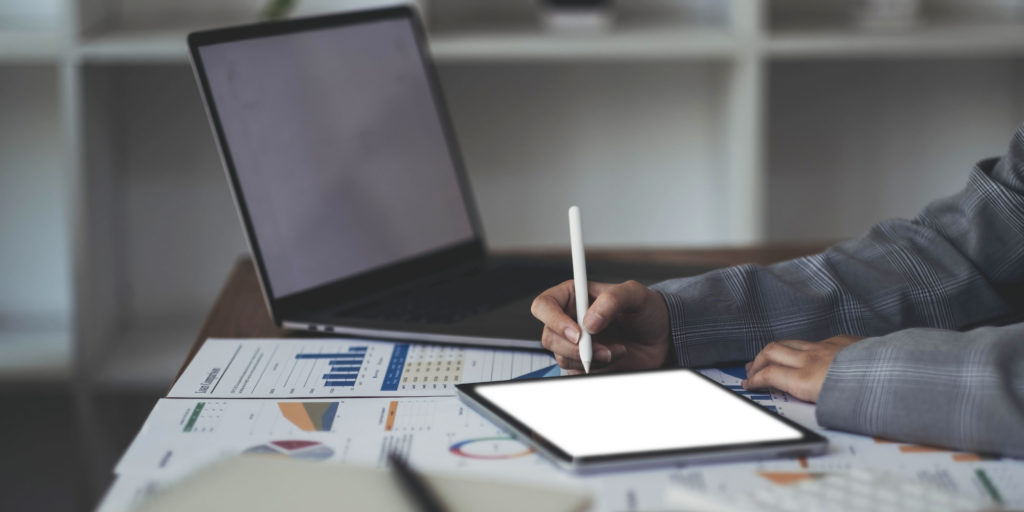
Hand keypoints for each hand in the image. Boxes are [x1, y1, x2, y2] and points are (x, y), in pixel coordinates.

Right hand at [531, 280, 670, 373]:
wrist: (660, 336)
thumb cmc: (646, 309)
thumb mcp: (635, 294)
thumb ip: (612, 300)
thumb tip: (589, 322)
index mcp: (573, 296)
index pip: (544, 305)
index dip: (553, 320)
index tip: (578, 333)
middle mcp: (568, 319)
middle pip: (549, 337)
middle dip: (575, 347)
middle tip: (602, 349)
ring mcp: (574, 343)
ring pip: (562, 358)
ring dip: (591, 359)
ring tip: (616, 350)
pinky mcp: (582, 363)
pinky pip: (577, 372)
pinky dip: (597, 369)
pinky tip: (615, 356)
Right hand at [742, 335, 864, 401]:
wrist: (896, 373)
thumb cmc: (868, 394)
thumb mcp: (834, 407)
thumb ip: (814, 398)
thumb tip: (806, 398)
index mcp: (807, 378)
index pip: (770, 374)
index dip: (755, 379)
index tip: (749, 384)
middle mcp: (812, 358)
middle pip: (773, 351)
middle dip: (758, 360)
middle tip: (751, 369)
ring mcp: (827, 346)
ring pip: (791, 341)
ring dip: (775, 350)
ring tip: (768, 356)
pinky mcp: (843, 340)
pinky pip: (816, 339)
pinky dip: (803, 346)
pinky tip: (807, 352)